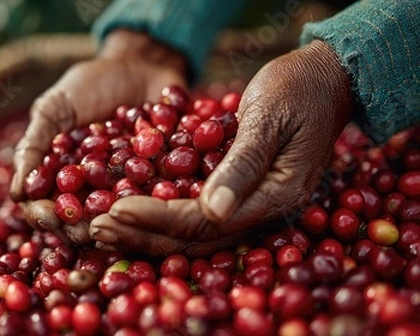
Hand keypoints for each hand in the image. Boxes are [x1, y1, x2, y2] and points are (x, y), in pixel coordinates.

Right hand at [10, 29, 186, 243]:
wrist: (142, 63)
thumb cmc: (91, 83)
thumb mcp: (55, 107)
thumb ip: (35, 145)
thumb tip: (18, 191)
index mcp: (62, 177)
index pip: (45, 206)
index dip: (44, 215)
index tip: (49, 216)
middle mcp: (92, 190)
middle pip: (80, 222)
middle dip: (79, 229)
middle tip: (85, 231)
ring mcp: (126, 189)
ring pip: (116, 219)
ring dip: (113, 226)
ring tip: (114, 224)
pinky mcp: (159, 184)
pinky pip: (155, 201)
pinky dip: (152, 207)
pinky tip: (151, 208)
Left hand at [90, 40, 354, 255]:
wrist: (324, 82)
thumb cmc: (298, 89)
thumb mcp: (269, 117)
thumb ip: (243, 163)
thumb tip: (213, 211)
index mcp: (275, 196)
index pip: (205, 221)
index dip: (157, 218)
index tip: (116, 210)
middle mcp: (263, 212)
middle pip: (195, 239)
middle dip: (143, 234)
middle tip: (98, 228)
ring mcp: (253, 207)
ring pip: (194, 235)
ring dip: (148, 235)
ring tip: (105, 231)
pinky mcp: (241, 197)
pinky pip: (198, 218)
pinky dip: (163, 219)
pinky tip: (133, 216)